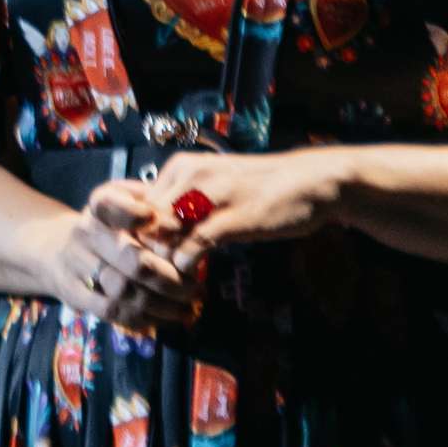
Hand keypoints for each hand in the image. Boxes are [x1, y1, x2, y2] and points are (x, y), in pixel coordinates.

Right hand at [60, 177, 205, 332]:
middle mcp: (86, 232)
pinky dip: (141, 319)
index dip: (142, 218)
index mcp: (101, 206)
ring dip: (162, 305)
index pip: (116, 206)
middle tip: (196, 289)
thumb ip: (156, 203)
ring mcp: (76, 263)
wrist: (60, 248)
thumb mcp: (129, 202)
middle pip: (135, 262)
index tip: (175, 228)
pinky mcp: (72, 292)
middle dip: (172, 280)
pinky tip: (161, 319)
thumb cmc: (111, 225)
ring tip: (187, 308)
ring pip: (124, 291)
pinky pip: (111, 311)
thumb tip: (187, 222)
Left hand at [140, 148, 351, 276]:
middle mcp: (189, 176)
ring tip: (170, 278)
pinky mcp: (233, 217)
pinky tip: (192, 276)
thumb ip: (181, 203)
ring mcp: (210, 196)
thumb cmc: (259, 188)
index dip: (135, 235)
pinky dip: (185, 266)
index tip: (141, 256)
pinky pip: (192, 246)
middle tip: (152, 274)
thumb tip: (148, 231)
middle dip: (144, 251)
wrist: (311, 181)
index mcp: (180, 168)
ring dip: (162, 262)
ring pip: (163, 234)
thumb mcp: (212, 185)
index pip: (136, 205)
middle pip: (144, 221)